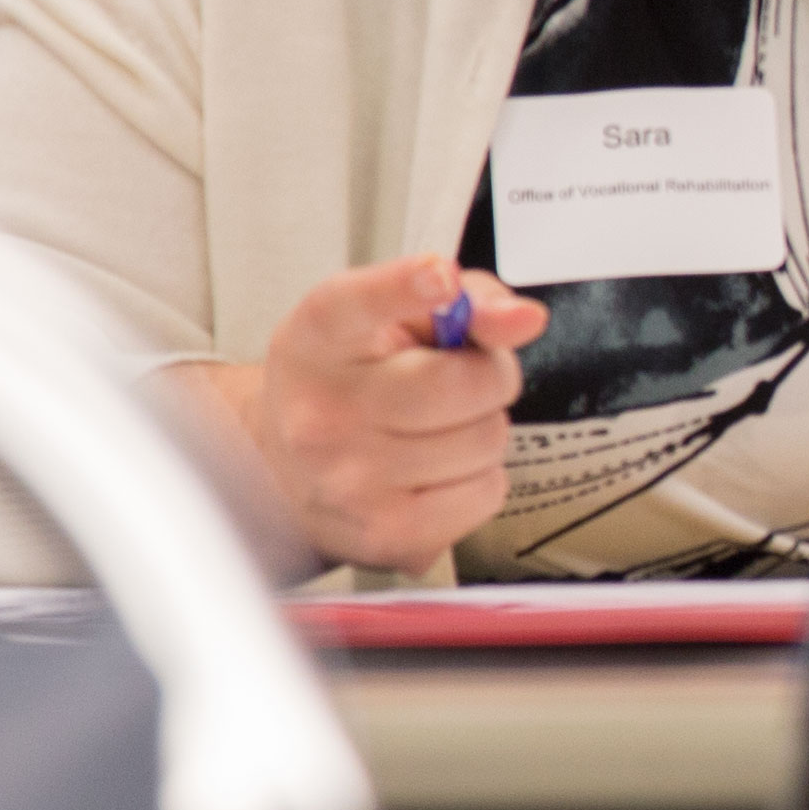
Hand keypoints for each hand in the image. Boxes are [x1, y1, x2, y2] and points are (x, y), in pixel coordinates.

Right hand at [235, 257, 546, 573]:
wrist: (285, 467)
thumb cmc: (357, 377)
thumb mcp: (397, 318)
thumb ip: (468, 302)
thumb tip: (523, 319)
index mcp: (319, 336)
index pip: (357, 304)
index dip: (406, 287)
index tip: (439, 277)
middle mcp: (322, 409)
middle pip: (462, 383)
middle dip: (489, 374)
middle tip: (462, 378)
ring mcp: (348, 479)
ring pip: (486, 438)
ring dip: (483, 428)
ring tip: (439, 428)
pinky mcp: (384, 533)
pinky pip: (486, 493)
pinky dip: (480, 479)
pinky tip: (438, 470)